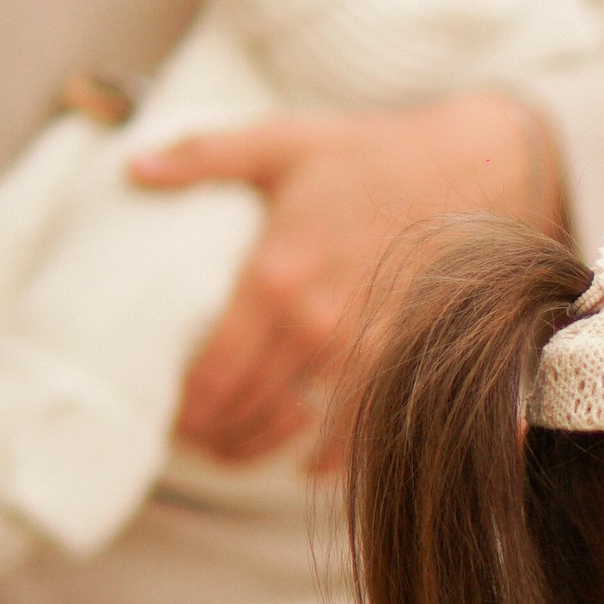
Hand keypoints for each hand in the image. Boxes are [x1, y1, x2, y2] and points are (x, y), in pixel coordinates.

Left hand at [131, 88, 561, 465]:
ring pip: (296, 427)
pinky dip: (329, 456)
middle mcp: (315, 323)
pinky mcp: (401, 356)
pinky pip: (359, 429)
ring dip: (261, 446)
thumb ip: (203, 155)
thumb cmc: (370, 155)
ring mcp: (362, 347)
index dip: (184, 407)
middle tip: (194, 436)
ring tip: (238, 448)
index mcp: (273, 276)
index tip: (169, 412)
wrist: (469, 166)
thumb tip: (134, 167)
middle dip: (212, 432)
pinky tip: (308, 461)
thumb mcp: (280, 142)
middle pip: (245, 408)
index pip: (212, 372)